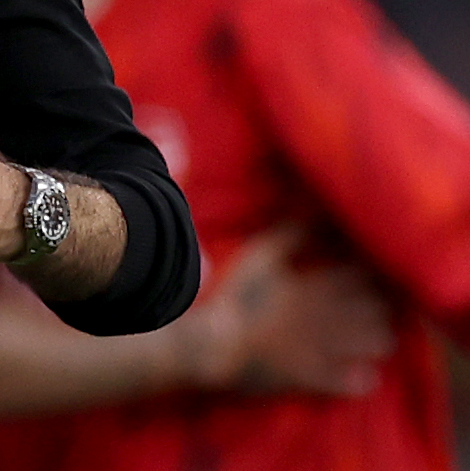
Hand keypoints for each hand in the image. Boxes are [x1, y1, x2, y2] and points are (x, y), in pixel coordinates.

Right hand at [177, 226, 394, 395]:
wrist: (213, 344)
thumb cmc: (236, 297)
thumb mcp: (259, 257)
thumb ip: (291, 236)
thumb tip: (315, 214)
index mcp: (317, 286)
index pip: (367, 274)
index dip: (377, 271)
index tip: (376, 268)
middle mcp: (330, 317)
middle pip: (380, 308)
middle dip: (386, 303)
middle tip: (382, 301)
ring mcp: (325, 350)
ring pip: (378, 343)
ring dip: (381, 337)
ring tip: (376, 334)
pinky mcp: (314, 379)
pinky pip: (355, 384)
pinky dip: (363, 379)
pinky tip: (361, 373)